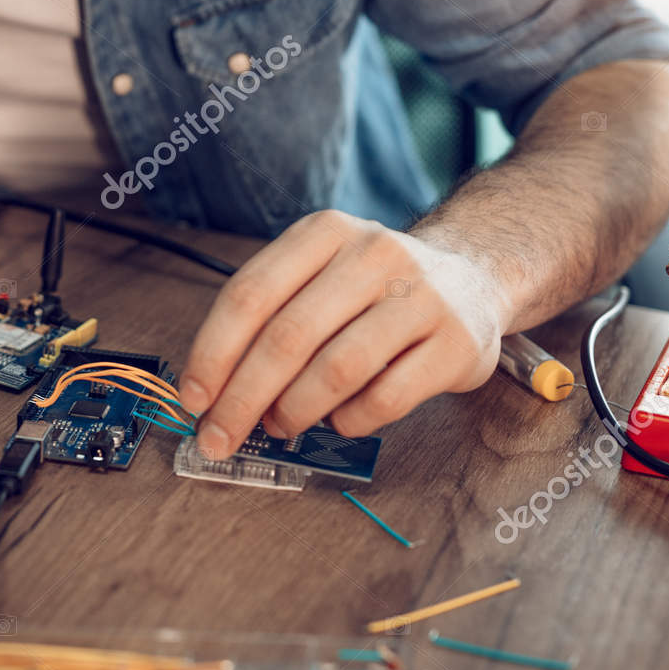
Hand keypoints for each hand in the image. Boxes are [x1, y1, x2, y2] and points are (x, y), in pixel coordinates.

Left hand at [177, 210, 508, 458]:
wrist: (474, 276)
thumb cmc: (375, 289)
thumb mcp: (320, 275)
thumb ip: (270, 319)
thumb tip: (212, 391)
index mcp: (325, 233)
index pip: (250, 294)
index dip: (213, 353)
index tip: (194, 399)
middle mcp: (374, 255)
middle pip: (288, 336)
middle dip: (243, 398)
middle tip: (221, 436)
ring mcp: (421, 297)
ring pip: (337, 369)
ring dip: (295, 411)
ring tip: (280, 426)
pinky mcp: (456, 344)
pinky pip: (385, 398)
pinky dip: (350, 421)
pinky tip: (339, 420)